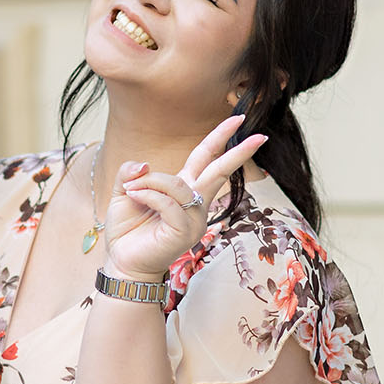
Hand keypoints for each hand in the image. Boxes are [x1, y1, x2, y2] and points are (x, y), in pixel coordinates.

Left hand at [102, 116, 267, 282]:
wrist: (123, 263)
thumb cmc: (127, 230)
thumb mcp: (124, 192)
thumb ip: (131, 172)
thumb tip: (145, 164)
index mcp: (184, 189)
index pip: (206, 158)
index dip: (220, 138)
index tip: (239, 120)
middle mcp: (195, 203)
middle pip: (219, 170)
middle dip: (237, 151)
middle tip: (259, 136)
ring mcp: (194, 219)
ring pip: (179, 185)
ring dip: (151, 182)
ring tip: (131, 190)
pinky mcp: (185, 232)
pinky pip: (168, 203)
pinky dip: (149, 196)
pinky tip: (135, 197)